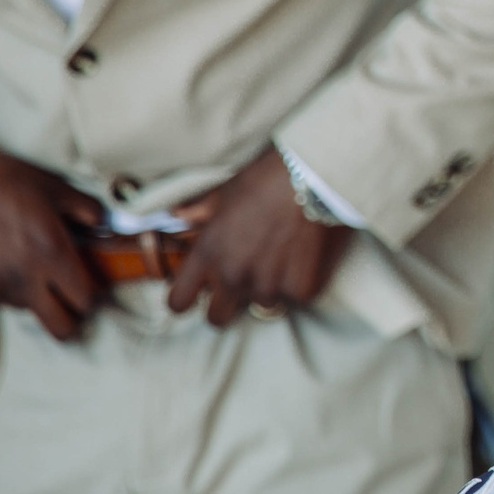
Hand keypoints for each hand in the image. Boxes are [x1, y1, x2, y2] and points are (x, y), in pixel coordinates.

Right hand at [0, 145, 103, 340]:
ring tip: (17, 259)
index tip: (89, 287)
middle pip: (61, 327)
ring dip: (28, 292)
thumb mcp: (54, 187)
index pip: (86, 300)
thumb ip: (88, 210)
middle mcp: (23, 278)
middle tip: (65, 295)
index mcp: (51, 252)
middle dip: (69, 315)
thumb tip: (107, 226)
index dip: (92, 295)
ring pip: (24, 309)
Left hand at [168, 149, 352, 325]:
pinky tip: (309, 255)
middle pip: (217, 318)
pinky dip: (303, 281)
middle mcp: (233, 274)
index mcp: (209, 252)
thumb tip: (174, 215)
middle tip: (244, 282)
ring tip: (285, 256)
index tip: (198, 293)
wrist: (319, 176)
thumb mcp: (225, 191)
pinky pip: (298, 297)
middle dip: (226, 306)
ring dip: (270, 287)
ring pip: (263, 304)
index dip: (186, 300)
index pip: (178, 301)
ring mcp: (269, 285)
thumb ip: (197, 210)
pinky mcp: (302, 288)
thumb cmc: (269, 178)